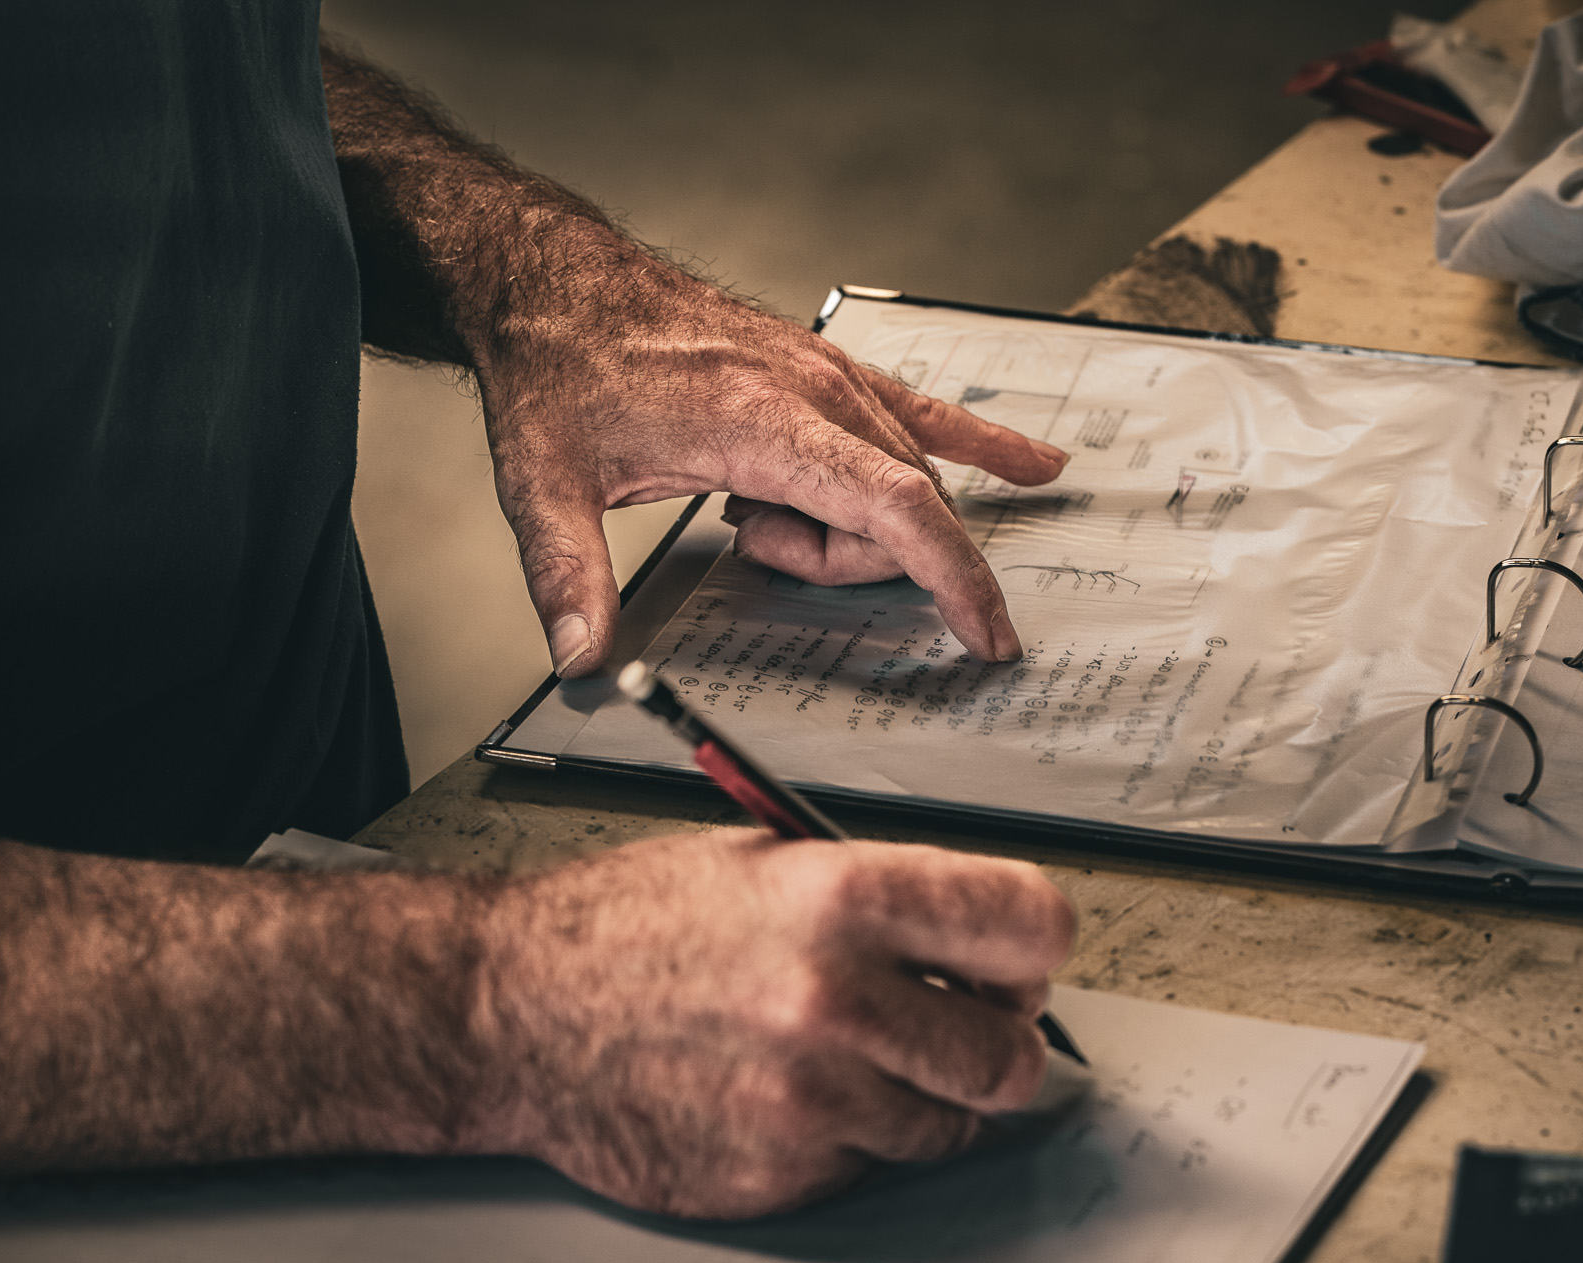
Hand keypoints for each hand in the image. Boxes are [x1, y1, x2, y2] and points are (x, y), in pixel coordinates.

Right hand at [465, 830, 1076, 1217]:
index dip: (1033, 948)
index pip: (1030, 925)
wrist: (512, 1012)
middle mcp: (835, 1000)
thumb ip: (883, 896)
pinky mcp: (779, 1173)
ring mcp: (809, 1099)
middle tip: (960, 1028)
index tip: (1018, 963)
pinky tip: (786, 1093)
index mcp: (843, 897)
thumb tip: (983, 943)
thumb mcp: (764, 859)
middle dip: (998, 1044)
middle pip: (1011, 1058)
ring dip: (918, 1096)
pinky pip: (867, 1165)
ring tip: (852, 1055)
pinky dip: (846, 1137)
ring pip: (947, 1125)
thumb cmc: (626, 926)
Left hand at [477, 255, 1067, 675]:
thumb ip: (569, 579)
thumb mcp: (545, 486)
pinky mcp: (831, 370)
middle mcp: (818, 393)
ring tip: (750, 506)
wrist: (560, 284)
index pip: (897, 508)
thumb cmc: (561, 371)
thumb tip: (586, 659)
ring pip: (904, 480)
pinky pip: (928, 413)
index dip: (952, 578)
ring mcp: (832, 376)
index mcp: (766, 423)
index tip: (985, 635)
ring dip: (849, 525)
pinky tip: (1037, 465)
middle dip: (841, 560)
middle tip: (743, 537)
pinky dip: (984, 443)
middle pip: (897, 512)